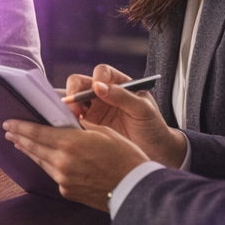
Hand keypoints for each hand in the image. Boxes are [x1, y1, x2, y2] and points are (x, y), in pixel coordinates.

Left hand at [2, 119, 149, 210]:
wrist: (136, 189)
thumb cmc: (126, 157)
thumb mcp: (104, 132)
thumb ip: (81, 127)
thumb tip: (68, 122)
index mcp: (70, 143)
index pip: (36, 132)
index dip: (20, 127)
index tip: (8, 123)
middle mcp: (62, 162)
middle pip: (34, 147)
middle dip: (19, 138)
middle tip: (9, 131)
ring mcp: (63, 179)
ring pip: (40, 161)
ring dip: (29, 151)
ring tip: (20, 143)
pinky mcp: (67, 191)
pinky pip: (53, 174)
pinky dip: (47, 165)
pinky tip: (44, 160)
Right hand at [64, 65, 186, 167]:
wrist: (155, 153)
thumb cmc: (153, 128)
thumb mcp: (143, 110)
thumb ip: (122, 96)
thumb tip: (97, 86)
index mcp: (120, 84)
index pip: (102, 72)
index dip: (96, 78)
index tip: (96, 89)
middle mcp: (104, 95)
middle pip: (80, 83)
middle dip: (74, 92)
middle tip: (77, 107)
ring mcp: (94, 110)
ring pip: (72, 100)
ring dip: (69, 107)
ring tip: (75, 119)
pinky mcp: (88, 126)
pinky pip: (73, 119)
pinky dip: (69, 121)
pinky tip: (74, 128)